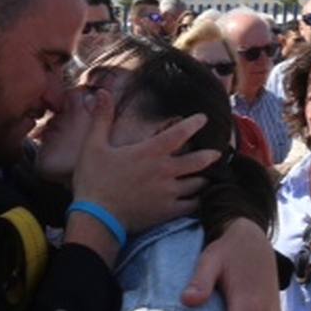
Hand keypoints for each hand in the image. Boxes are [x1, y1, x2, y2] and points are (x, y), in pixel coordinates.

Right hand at [70, 89, 217, 232]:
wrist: (97, 218)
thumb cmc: (94, 180)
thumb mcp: (93, 145)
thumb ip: (101, 118)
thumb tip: (101, 93)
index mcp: (150, 152)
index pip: (180, 133)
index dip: (195, 123)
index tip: (203, 119)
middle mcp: (165, 170)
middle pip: (198, 160)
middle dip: (210, 155)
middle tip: (217, 153)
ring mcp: (169, 192)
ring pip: (198, 183)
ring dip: (204, 178)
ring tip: (208, 176)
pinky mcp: (168, 211)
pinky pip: (192, 205)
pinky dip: (198, 201)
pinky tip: (200, 199)